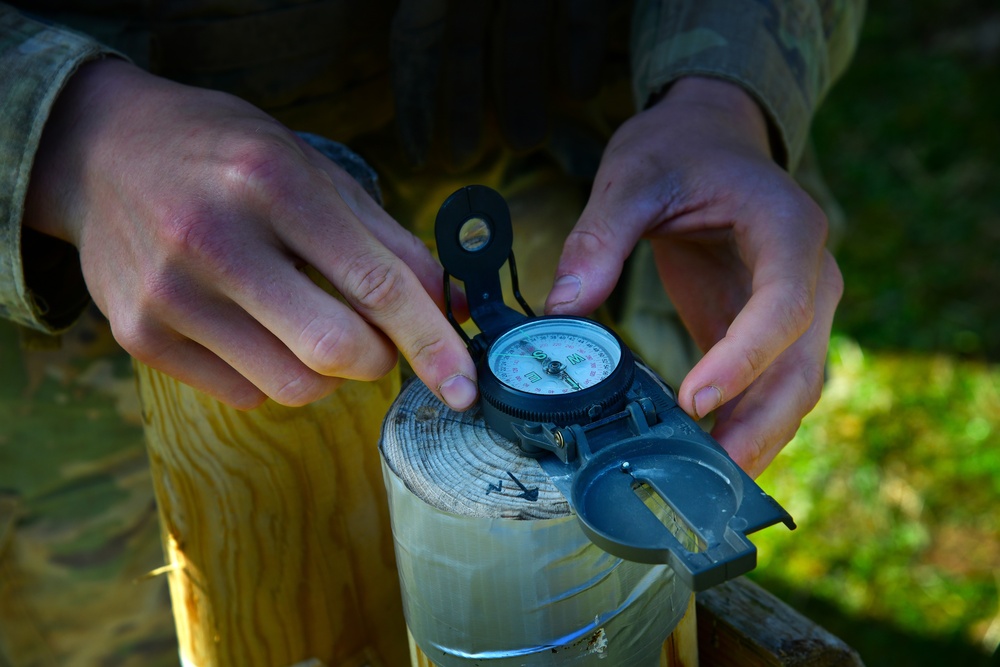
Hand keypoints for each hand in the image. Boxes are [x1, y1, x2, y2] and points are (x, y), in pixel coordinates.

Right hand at [24, 59, 476, 410]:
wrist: (101, 150)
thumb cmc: (226, 156)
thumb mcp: (312, 170)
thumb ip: (388, 242)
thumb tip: (453, 309)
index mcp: (273, 183)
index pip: (377, 285)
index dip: (433, 343)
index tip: (465, 386)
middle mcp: (214, 239)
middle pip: (335, 350)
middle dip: (379, 360)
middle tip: (376, 341)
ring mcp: (168, 294)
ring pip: (292, 387)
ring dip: (326, 372)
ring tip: (307, 323)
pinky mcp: (138, 336)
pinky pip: (243, 393)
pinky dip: (272, 373)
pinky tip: (255, 328)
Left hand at [544, 77, 842, 476]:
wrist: (711, 139)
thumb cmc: (680, 149)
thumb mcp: (633, 176)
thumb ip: (600, 238)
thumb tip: (561, 311)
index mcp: (787, 228)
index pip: (783, 304)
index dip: (744, 358)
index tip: (694, 401)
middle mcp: (809, 274)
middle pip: (801, 366)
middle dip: (760, 426)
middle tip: (707, 476)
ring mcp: (795, 308)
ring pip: (791, 388)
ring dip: (754, 439)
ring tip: (703, 484)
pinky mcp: (764, 331)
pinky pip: (763, 387)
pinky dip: (739, 424)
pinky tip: (700, 456)